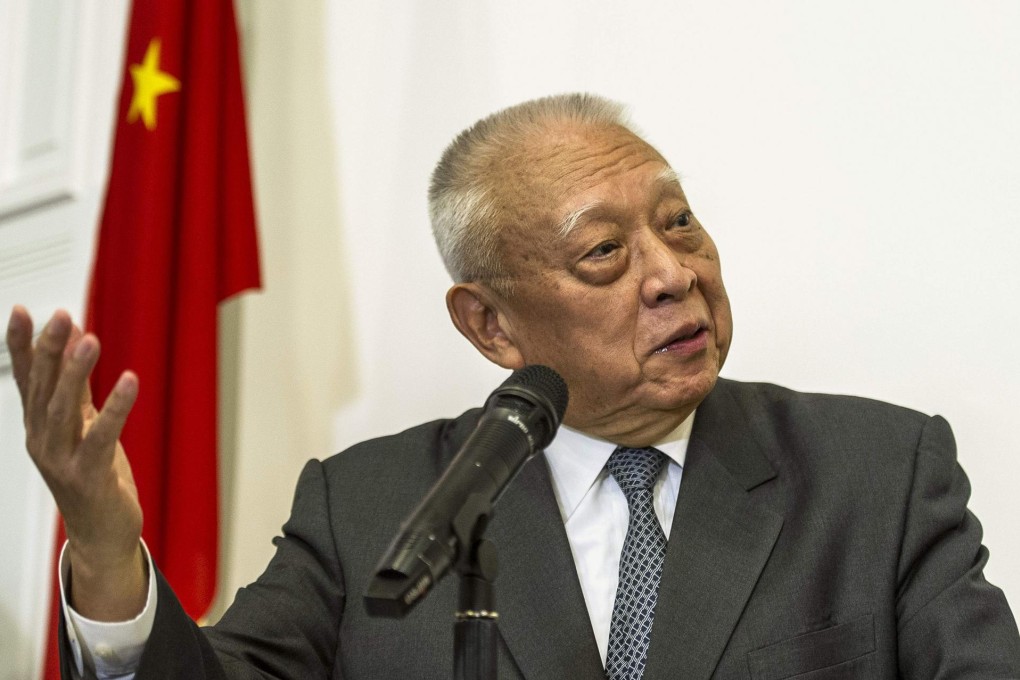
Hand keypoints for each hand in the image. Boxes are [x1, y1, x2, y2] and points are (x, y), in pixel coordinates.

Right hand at [6, 306, 147, 620]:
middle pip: (42, 389)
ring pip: (65, 409)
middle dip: (48, 350)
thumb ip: (78, 388)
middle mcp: (42, 441)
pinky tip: (129, 381)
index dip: (21, 346)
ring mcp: (61, 460)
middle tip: (60, 315)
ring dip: (76, 373)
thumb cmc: (93, 478)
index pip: (26, 380)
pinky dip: (115, 407)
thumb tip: (75, 341)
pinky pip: (102, 436)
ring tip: (90, 339)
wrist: (101, 535)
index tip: (22, 311)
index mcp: (38, 428)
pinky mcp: (89, 476)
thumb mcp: (81, 427)